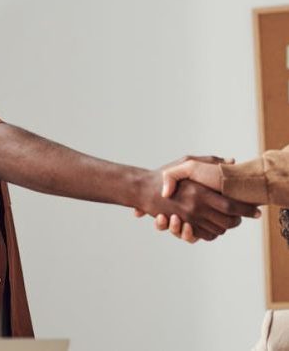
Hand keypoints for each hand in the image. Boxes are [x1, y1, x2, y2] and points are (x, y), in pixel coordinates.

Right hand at [134, 165, 260, 241]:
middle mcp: (195, 209)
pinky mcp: (183, 227)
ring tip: (230, 220)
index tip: (255, 210)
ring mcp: (189, 220)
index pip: (231, 206)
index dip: (245, 209)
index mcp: (199, 192)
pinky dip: (212, 232)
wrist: (142, 189)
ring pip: (218, 230)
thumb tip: (231, 160)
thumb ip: (210, 161)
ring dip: (225, 226)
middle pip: (227, 222)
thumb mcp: (186, 162)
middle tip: (243, 215)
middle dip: (238, 220)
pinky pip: (205, 236)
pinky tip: (214, 224)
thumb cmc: (164, 174)